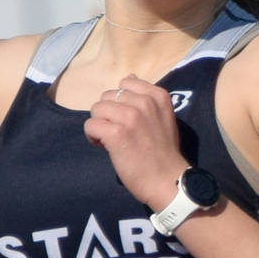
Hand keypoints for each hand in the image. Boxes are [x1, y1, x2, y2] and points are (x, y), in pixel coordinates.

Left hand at [83, 75, 186, 210]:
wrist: (167, 179)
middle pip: (107, 96)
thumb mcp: (163, 116)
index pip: (125, 83)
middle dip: (109, 113)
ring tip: (112, 139)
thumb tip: (130, 77)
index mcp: (158, 96)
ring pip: (96, 109)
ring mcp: (130, 117)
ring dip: (100, 124)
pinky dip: (94, 137)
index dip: (121, 101)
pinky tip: (105, 147)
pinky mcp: (116, 133)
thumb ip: (147, 98)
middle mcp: (144, 102)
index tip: (128, 118)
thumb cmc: (164, 151)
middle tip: (120, 131)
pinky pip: (91, 125)